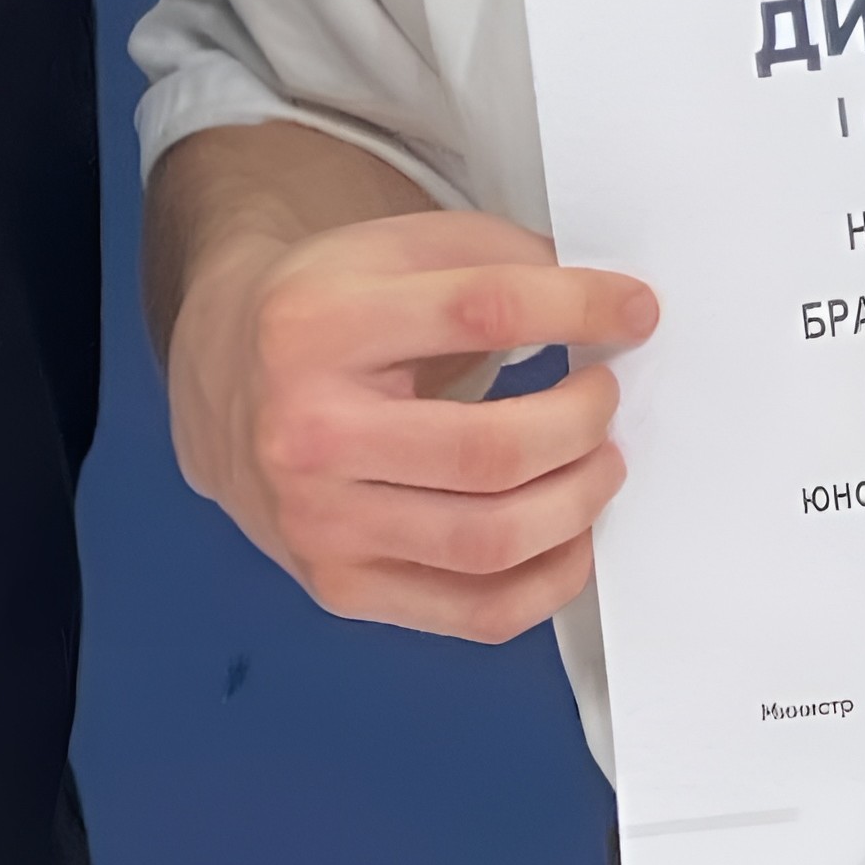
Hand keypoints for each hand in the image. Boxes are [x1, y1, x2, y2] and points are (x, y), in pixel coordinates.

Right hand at [167, 201, 655, 642]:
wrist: (228, 384)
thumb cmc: (330, 315)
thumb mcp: (390, 252)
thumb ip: (496, 260)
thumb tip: (611, 307)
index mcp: (314, 325)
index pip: (480, 312)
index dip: (578, 307)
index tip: (636, 310)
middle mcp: (304, 432)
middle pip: (491, 450)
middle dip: (582, 420)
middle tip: (604, 395)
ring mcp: (319, 523)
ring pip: (491, 540)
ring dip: (578, 500)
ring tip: (597, 461)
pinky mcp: (341, 587)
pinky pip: (477, 612)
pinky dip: (550, 580)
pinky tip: (569, 534)